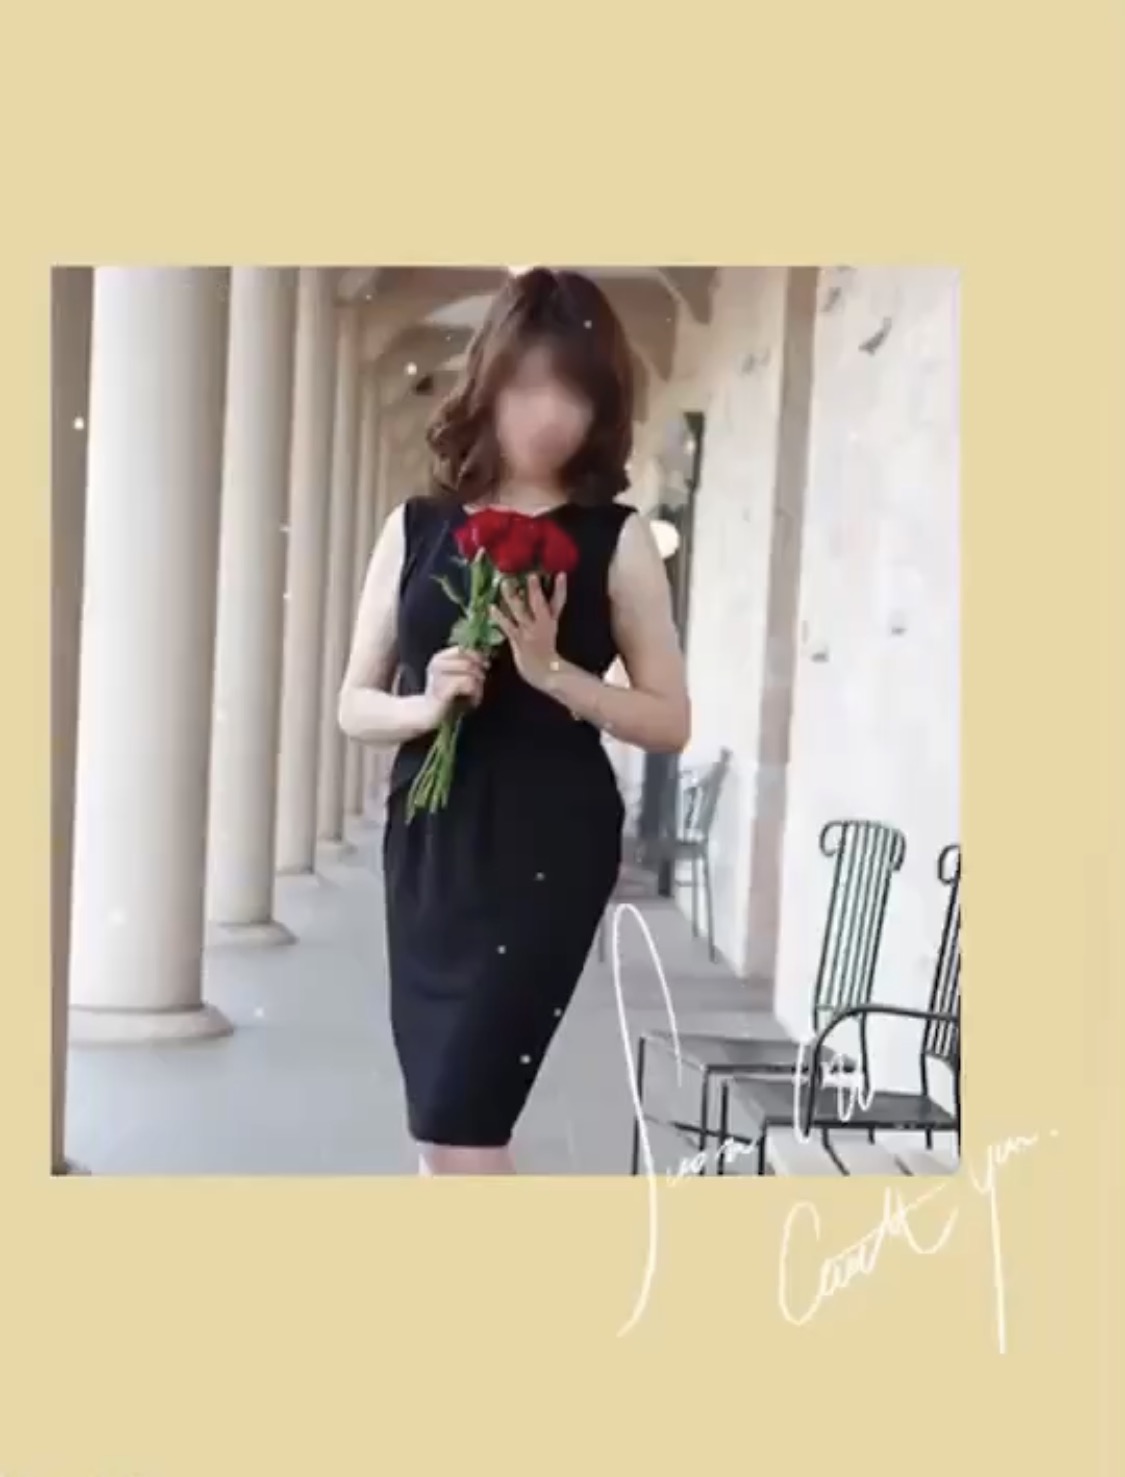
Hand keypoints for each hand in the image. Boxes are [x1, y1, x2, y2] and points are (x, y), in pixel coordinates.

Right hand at [423, 645, 488, 722]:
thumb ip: (467, 665)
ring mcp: (438, 678)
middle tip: (480, 684)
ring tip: (476, 695)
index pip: (461, 649)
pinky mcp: (442, 692)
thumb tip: (485, 658)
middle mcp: (436, 665)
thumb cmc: (447, 695)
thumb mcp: (457, 676)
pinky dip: (475, 694)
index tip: (486, 665)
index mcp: (439, 658)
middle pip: (467, 662)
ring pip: (469, 674)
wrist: (429, 714)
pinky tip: (473, 701)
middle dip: (479, 673)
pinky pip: (467, 685)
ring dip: (478, 686)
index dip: (476, 655)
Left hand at [491, 574, 566, 689]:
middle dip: (535, 589)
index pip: (559, 601)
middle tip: (531, 575)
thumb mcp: (551, 627)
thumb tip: (537, 592)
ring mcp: (528, 632)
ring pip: (520, 611)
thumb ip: (548, 610)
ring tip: (505, 584)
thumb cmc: (544, 648)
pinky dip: (499, 616)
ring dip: (512, 597)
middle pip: (539, 604)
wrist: (543, 671)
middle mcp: (541, 624)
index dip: (560, 588)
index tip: (560, 574)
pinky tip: (491, 607)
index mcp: (551, 620)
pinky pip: (507, 626)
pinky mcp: (517, 639)